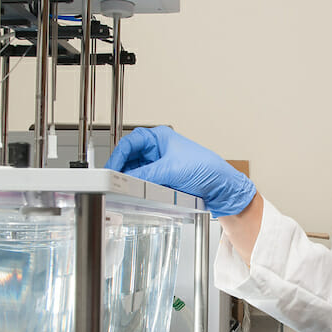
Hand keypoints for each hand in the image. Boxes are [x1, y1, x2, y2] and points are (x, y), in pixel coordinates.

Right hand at [105, 126, 255, 216]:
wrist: (221, 187)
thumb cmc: (206, 169)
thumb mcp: (171, 170)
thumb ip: (145, 175)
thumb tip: (125, 179)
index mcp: (160, 138)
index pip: (130, 143)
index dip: (118, 156)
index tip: (110, 169)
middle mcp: (158, 150)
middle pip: (130, 158)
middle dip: (123, 169)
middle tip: (114, 181)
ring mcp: (159, 165)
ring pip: (135, 172)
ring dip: (131, 180)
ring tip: (127, 188)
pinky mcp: (162, 179)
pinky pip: (144, 183)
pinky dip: (139, 188)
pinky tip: (137, 193)